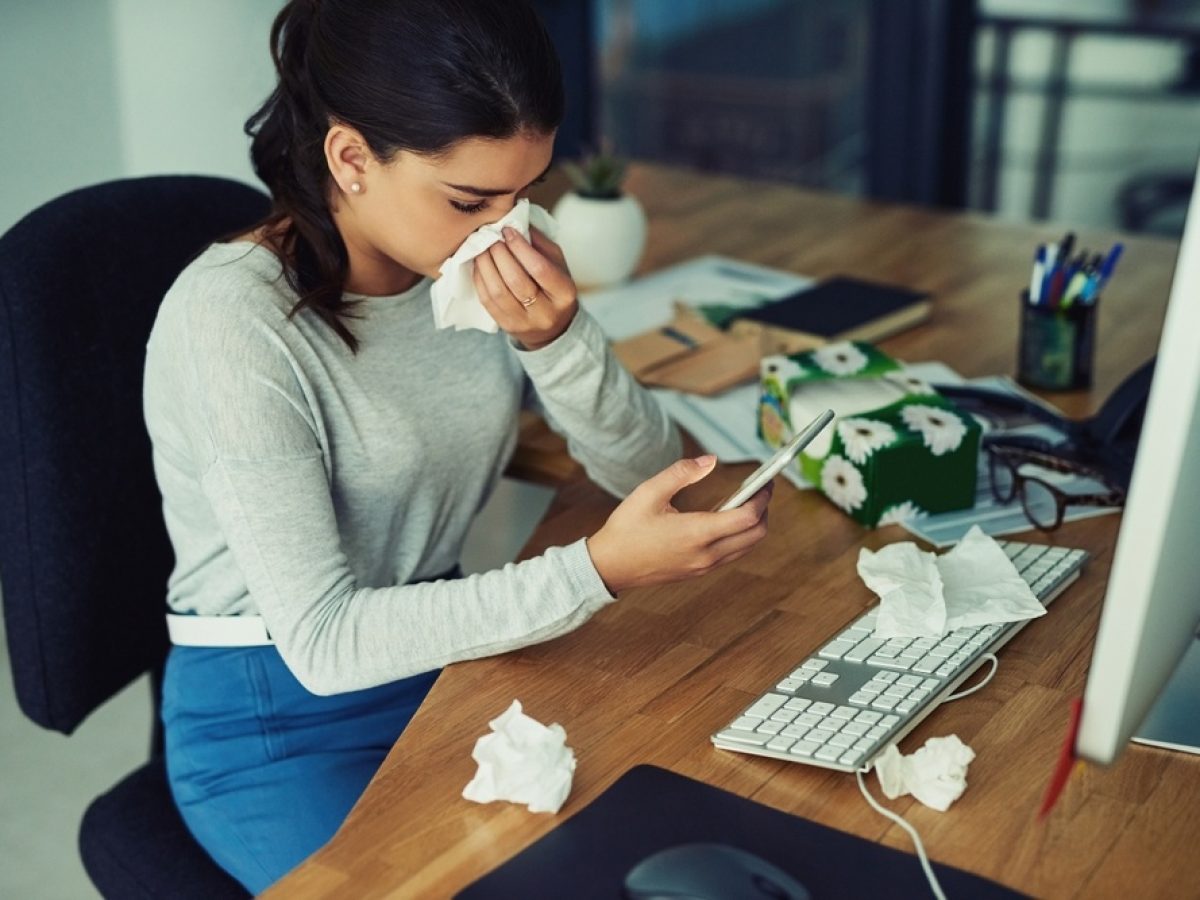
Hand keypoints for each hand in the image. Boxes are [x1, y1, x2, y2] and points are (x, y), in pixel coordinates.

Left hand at [472, 226, 577, 349]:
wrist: (552, 327)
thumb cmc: (553, 288)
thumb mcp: (557, 264)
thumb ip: (539, 244)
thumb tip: (516, 222)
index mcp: (564, 293)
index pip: (539, 268)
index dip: (520, 247)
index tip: (508, 230)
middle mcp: (546, 312)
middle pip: (516, 280)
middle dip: (500, 254)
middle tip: (491, 237)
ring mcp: (525, 322)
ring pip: (498, 292)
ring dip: (485, 265)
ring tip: (481, 248)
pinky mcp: (506, 326)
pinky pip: (487, 301)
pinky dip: (480, 279)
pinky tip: (478, 264)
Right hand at [586, 455, 772, 594]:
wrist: (609, 567)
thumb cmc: (626, 529)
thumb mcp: (649, 492)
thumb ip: (681, 473)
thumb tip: (711, 460)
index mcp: (696, 534)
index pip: (747, 518)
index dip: (762, 498)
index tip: (765, 482)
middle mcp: (706, 554)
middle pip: (756, 535)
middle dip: (764, 511)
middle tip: (761, 490)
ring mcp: (704, 566)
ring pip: (746, 547)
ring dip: (754, 525)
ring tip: (747, 501)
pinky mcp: (698, 571)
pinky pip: (732, 554)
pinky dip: (740, 536)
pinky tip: (727, 518)